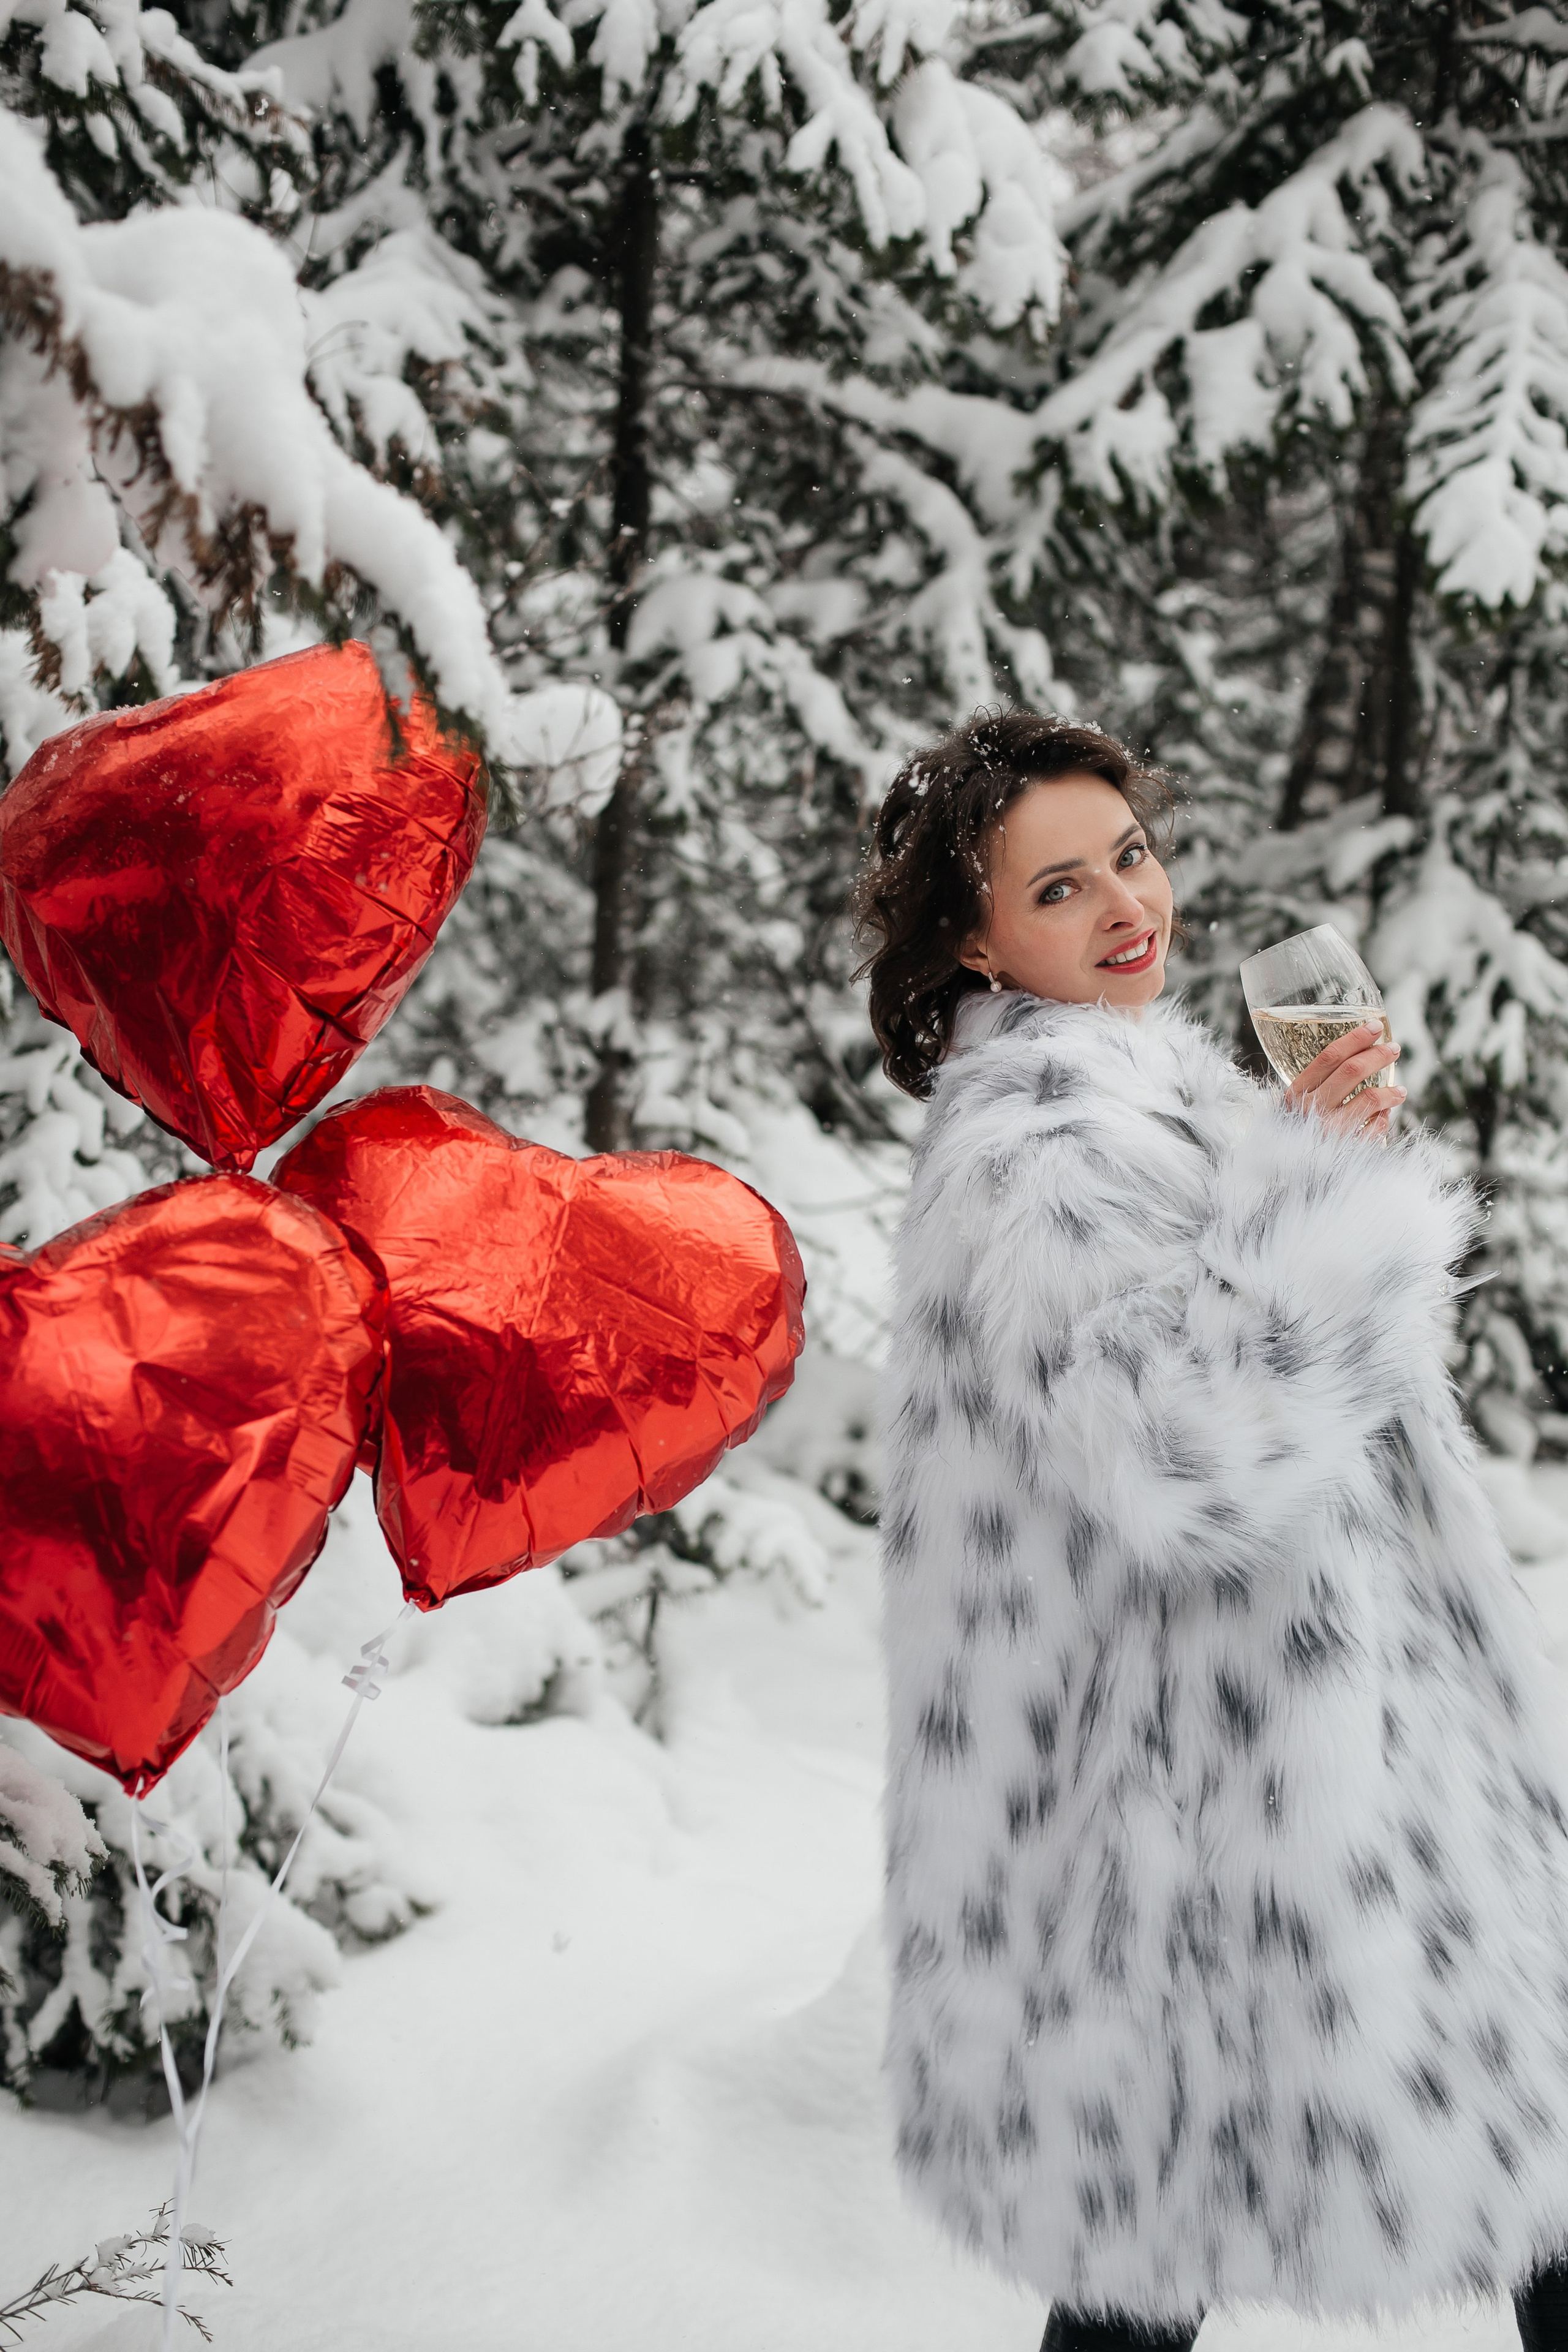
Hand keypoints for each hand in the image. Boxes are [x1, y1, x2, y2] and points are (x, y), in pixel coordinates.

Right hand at [1283, 1020, 1404, 1140]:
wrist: (1285, 1179)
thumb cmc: (1294, 1136)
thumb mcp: (1295, 1109)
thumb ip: (1318, 1088)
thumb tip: (1359, 1060)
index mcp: (1296, 1095)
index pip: (1329, 1057)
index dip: (1356, 1038)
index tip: (1375, 1027)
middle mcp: (1311, 1111)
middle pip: (1352, 1071)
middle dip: (1378, 1056)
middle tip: (1394, 1049)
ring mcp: (1329, 1132)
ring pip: (1370, 1099)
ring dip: (1391, 1092)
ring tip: (1401, 1091)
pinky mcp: (1346, 1151)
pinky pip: (1376, 1129)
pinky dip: (1383, 1121)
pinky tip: (1383, 1119)